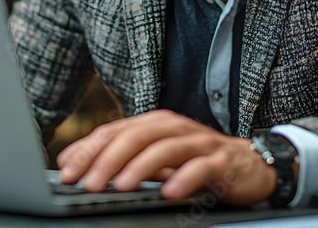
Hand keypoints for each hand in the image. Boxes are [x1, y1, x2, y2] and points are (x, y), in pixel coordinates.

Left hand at [56, 109, 275, 204]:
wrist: (252, 164)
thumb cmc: (196, 161)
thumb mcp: (156, 159)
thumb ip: (120, 158)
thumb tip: (72, 163)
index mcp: (155, 124)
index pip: (115, 131)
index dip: (89, 150)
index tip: (66, 172)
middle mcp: (175, 128)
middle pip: (137, 136)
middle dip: (109, 159)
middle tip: (89, 183)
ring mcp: (200, 143)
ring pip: (167, 148)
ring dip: (142, 167)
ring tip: (122, 186)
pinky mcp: (223, 162)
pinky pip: (202, 168)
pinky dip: (184, 178)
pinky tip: (169, 193)